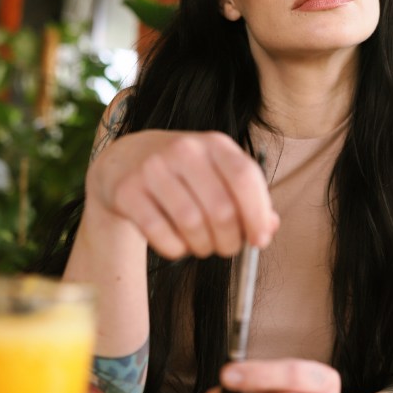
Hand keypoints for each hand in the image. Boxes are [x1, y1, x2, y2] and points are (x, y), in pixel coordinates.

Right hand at [85, 130, 278, 260]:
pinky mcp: (127, 191)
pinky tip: (178, 244)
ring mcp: (152, 169)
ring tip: (203, 246)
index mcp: (214, 143)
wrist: (124, 159)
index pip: (244, 177)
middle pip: (221, 209)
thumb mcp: (217, 173)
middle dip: (230, 240)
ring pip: (191, 224)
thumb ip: (246, 198)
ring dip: (203, 247)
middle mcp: (183, 150)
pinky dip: (175, 249)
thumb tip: (268, 229)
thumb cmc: (183, 172)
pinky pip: (160, 234)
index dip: (257, 214)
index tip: (260, 240)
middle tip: (227, 248)